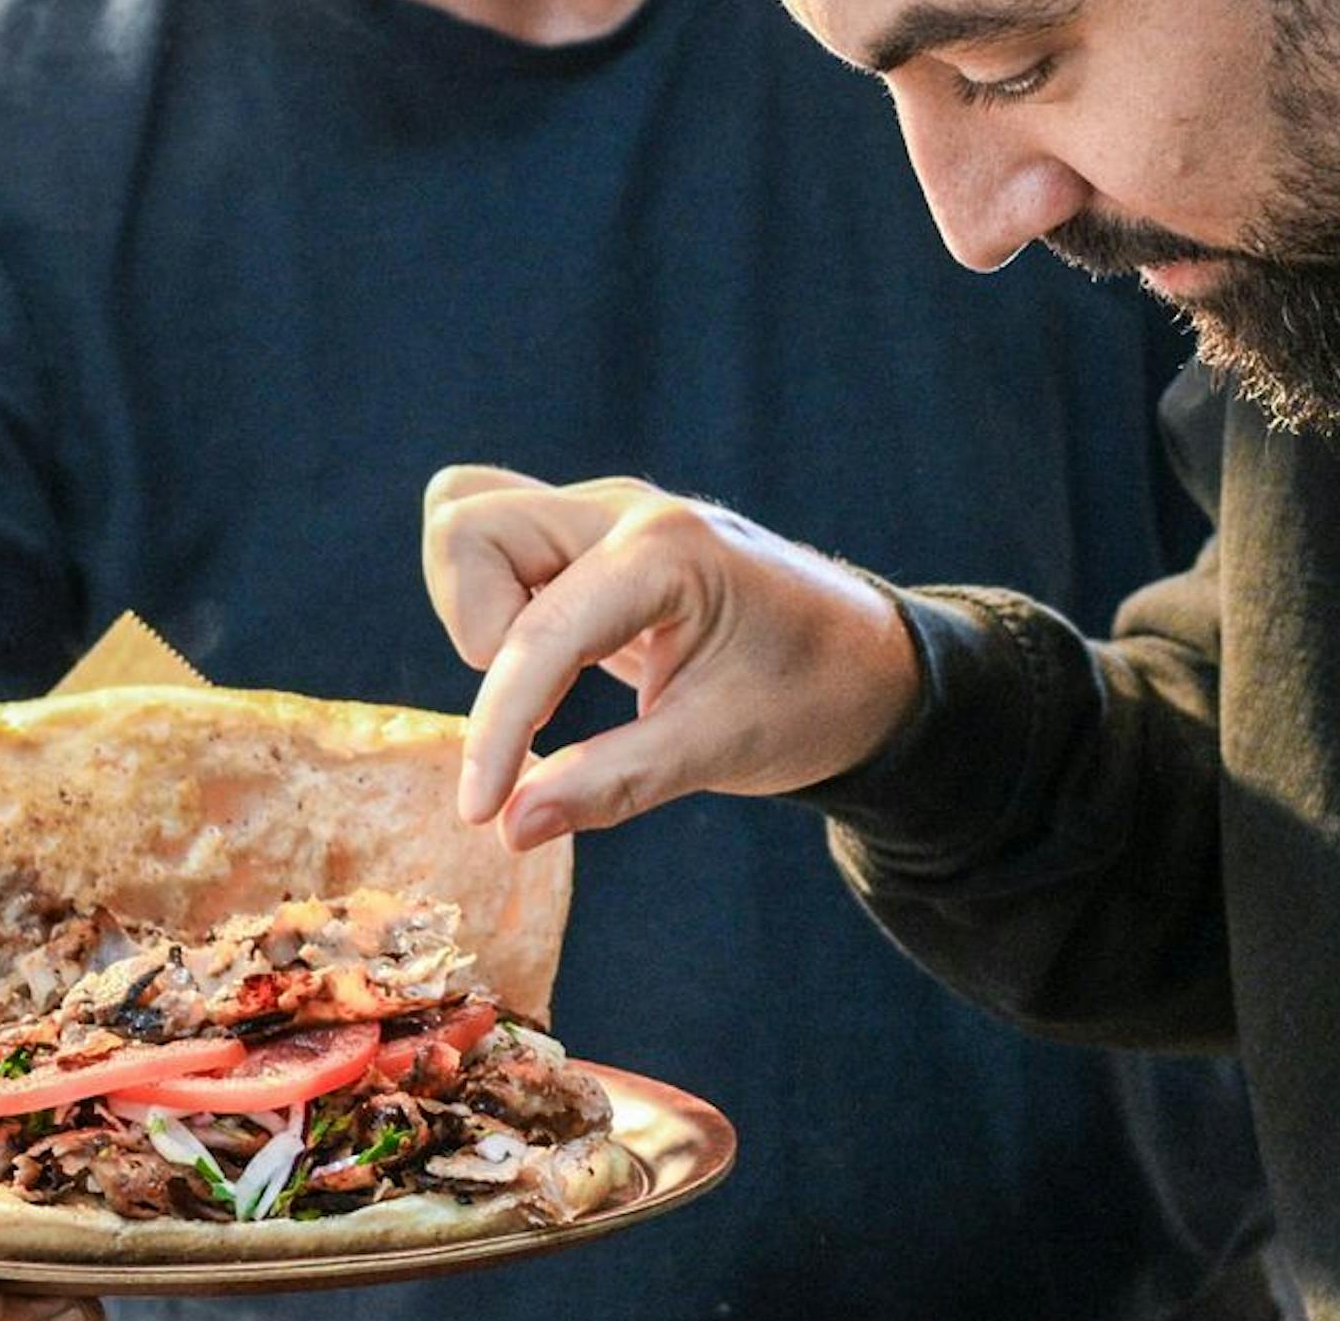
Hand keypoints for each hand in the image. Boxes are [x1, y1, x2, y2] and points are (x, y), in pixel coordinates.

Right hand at [422, 466, 921, 850]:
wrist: (871, 664)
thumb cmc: (814, 696)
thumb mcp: (723, 748)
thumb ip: (612, 784)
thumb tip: (509, 829)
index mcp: (666, 550)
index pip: (536, 634)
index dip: (495, 729)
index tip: (479, 811)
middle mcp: (621, 509)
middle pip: (469, 526)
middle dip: (475, 628)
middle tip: (541, 703)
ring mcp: (601, 512)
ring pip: (469, 514)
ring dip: (475, 603)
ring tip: (542, 676)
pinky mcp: (590, 535)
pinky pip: (498, 539)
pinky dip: (492, 597)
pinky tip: (549, 661)